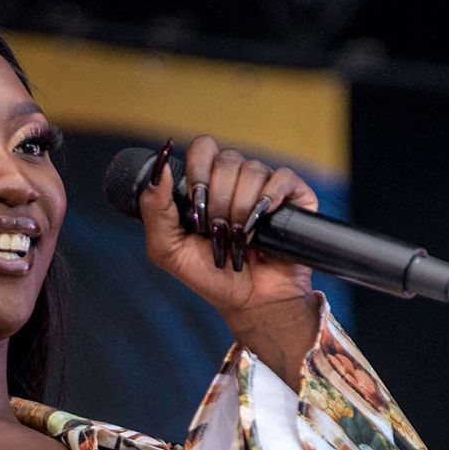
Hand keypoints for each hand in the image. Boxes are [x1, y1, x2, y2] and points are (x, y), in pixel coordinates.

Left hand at [136, 135, 321, 387]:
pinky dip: (270, 199)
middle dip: (217, 200)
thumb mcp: (167, 249)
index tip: (196, 206)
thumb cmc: (209, 275)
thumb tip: (159, 171)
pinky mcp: (294, 196)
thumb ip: (154, 210)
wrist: (249, 301)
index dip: (197, 172)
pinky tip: (263, 222)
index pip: (202, 148)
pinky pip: (282, 178)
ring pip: (252, 169)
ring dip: (240, 209)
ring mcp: (265, 185)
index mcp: (206, 183)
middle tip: (217, 230)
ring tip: (240, 237)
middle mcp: (236, 178)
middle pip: (226, 159)